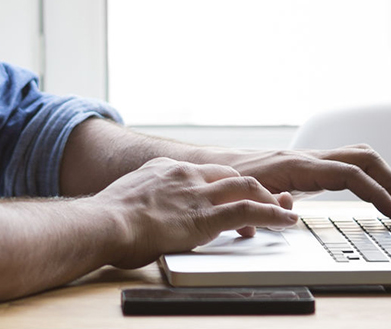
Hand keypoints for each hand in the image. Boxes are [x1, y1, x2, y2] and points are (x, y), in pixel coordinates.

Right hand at [90, 157, 297, 268]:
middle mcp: (185, 175)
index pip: (204, 172)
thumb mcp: (127, 201)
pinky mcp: (206, 216)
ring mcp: (197, 193)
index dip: (223, 185)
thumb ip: (144, 203)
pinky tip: (286, 221)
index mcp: (164, 169)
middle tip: (268, 201)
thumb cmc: (107, 220)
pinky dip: (272, 215)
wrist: (105, 222)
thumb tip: (142, 219)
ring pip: (246, 187)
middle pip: (230, 174)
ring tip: (284, 211)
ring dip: (269, 199)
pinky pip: (248, 211)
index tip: (231, 197)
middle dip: (253, 188)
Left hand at [219, 144, 390, 219]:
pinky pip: (347, 164)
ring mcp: (311, 159)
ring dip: (381, 175)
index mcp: (299, 166)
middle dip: (389, 180)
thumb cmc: (232, 182)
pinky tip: (369, 196)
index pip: (351, 174)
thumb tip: (289, 207)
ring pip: (359, 155)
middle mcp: (309, 158)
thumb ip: (268, 205)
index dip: (378, 193)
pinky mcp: (311, 166)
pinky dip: (366, 176)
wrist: (219, 167)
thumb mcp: (248, 198)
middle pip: (364, 156)